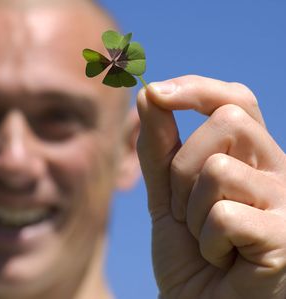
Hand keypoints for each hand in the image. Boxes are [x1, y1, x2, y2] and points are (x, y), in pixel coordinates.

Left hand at [137, 75, 285, 298]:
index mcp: (250, 156)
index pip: (234, 100)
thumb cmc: (190, 252)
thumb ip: (158, 147)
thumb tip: (147, 94)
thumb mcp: (166, 194)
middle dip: (183, 166)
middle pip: (226, 122)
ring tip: (207, 239)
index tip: (155, 92)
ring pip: (219, 169)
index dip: (196, 89)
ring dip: (193, 210)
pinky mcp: (284, 235)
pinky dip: (208, 242)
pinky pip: (224, 214)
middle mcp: (276, 169)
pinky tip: (224, 259)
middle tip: (185, 209)